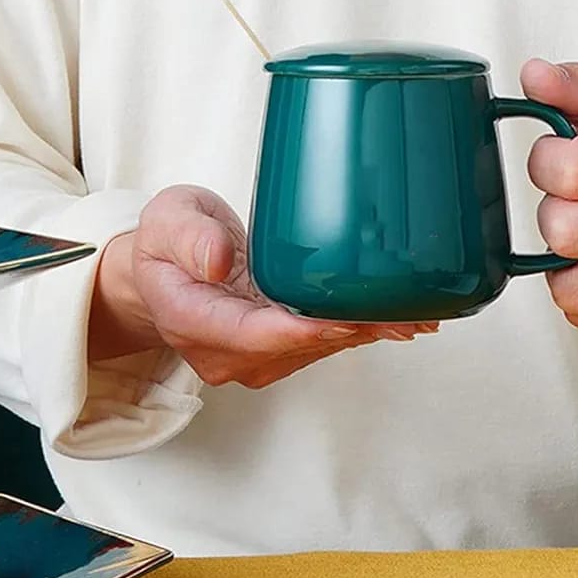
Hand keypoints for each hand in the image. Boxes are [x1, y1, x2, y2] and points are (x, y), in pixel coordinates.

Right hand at [88, 185, 434, 387]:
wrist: (161, 275)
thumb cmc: (166, 244)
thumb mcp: (168, 220)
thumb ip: (190, 237)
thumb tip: (218, 261)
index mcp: (194, 318)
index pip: (254, 333)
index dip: (305, 329)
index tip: (349, 317)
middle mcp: (225, 351)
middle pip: (296, 346)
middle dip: (353, 330)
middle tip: (408, 315)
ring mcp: (250, 357)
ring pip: (314, 349)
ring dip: (364, 332)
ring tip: (416, 314)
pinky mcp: (273, 352)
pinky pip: (317, 344)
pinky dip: (355, 329)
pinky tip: (394, 318)